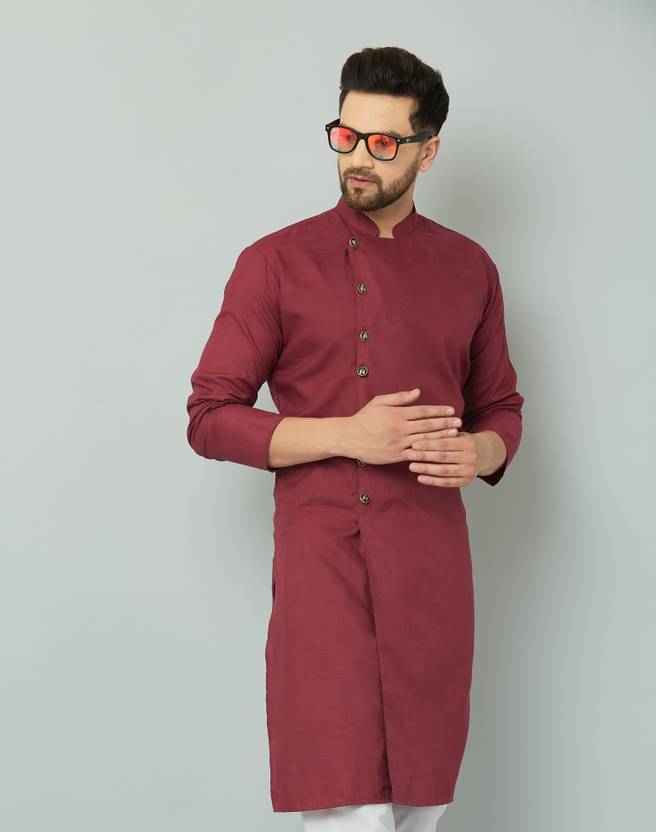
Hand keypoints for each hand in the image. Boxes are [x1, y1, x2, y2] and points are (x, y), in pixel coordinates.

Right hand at [343, 387, 461, 464]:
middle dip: (445, 423)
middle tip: (459, 422)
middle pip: (427, 425)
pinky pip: (415, 454)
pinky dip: (427, 453)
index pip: (423, 411)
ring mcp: (398, 443)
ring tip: (454, 435)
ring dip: (441, 437)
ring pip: (424, 440)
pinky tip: (438, 452)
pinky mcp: (395, 456)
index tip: (451, 410)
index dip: (439, 411)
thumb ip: (399, 397)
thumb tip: (417, 392)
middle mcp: (400, 428)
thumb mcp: (379, 402)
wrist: (348, 437)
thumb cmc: (364, 418)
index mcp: (397, 414)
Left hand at [404, 430, 481, 486]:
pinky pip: (447, 482)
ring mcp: (469, 471)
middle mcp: (471, 457)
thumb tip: (420, 432)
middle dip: (424, 456)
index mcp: (468, 443)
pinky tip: (420, 478)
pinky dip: (432, 481)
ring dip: (426, 469)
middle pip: (443, 457)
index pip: (444, 443)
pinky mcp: (466, 482)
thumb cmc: (465, 442)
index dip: (428, 444)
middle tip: (409, 455)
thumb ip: (444, 434)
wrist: (486, 454)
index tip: (414, 444)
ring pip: (444, 471)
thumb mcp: (458, 434)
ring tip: (411, 466)